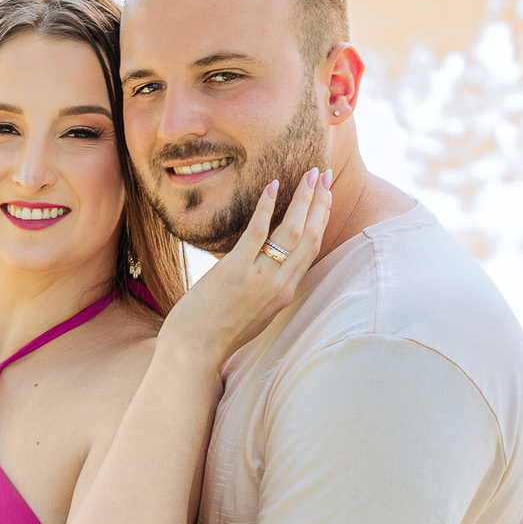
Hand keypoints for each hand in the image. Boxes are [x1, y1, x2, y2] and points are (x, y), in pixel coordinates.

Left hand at [163, 167, 331, 366]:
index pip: (312, 249)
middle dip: (320, 202)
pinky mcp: (236, 271)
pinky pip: (257, 232)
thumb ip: (266, 290)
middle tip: (325, 174)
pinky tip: (272, 186)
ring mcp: (260, 277)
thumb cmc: (218, 332)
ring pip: (292, 231)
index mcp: (285, 293)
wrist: (195, 350)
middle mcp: (280, 285)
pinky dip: (266, 207)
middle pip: (310, 236)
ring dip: (303, 199)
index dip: (322, 219)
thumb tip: (266, 267)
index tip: (326, 196)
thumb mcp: (254, 313)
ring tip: (309, 173)